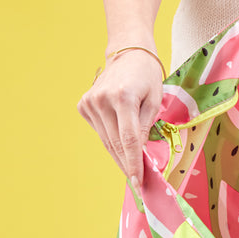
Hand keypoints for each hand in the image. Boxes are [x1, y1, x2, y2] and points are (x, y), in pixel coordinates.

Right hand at [78, 49, 163, 189]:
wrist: (127, 54)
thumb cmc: (147, 77)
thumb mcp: (154, 101)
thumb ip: (147, 127)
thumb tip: (141, 154)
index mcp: (122, 98)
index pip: (129, 140)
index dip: (134, 163)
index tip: (138, 182)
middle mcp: (102, 100)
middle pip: (116, 144)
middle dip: (128, 165)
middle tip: (139, 183)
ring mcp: (90, 103)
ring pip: (107, 141)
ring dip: (119, 158)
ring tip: (132, 171)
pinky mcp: (84, 105)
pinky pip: (101, 132)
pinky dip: (112, 143)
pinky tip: (122, 149)